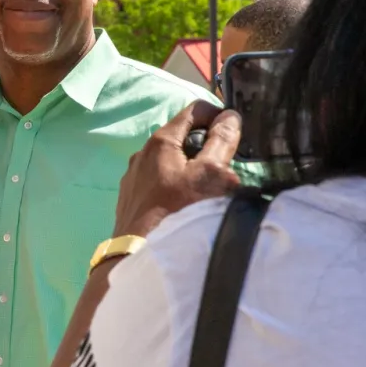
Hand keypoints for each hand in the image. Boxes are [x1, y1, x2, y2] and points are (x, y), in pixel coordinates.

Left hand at [113, 102, 241, 237]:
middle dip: (206, 146)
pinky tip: (183, 206)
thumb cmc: (179, 212)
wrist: (141, 256)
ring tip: (206, 192)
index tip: (234, 135)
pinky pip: (158, 181)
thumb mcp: (211, 174)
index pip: (195, 110)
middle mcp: (142, 153)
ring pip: (170, 161)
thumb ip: (222, 141)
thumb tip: (229, 116)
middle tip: (223, 169)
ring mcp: (133, 176)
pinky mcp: (130, 198)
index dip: (218, 117)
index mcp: (161, 140)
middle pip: (182, 136)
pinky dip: (175, 185)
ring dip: (190, 168)